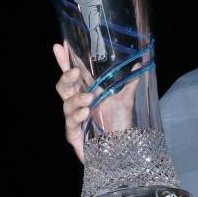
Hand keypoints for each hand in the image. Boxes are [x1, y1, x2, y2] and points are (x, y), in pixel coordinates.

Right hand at [53, 41, 141, 162]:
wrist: (121, 150)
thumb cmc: (119, 123)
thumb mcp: (126, 100)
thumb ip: (130, 82)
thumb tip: (138, 63)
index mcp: (86, 92)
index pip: (72, 75)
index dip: (64, 61)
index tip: (59, 46)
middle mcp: (77, 104)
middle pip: (62, 87)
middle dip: (65, 78)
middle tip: (75, 72)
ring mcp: (74, 119)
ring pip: (65, 105)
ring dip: (76, 99)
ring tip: (89, 98)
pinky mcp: (74, 135)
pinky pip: (70, 125)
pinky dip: (76, 117)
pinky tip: (85, 113)